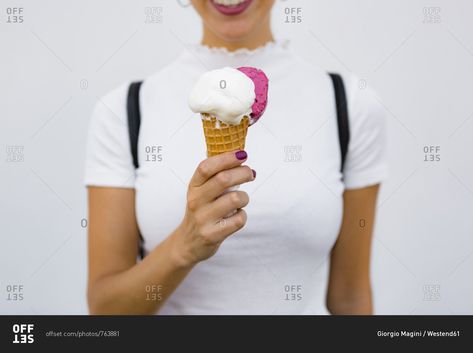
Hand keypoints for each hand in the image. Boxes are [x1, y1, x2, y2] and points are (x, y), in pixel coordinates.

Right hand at [172, 150, 254, 265]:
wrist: (187, 243)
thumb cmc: (201, 212)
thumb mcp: (201, 192)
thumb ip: (215, 176)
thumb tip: (240, 157)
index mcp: (193, 187)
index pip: (206, 167)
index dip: (226, 158)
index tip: (242, 154)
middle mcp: (196, 201)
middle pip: (223, 179)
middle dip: (243, 173)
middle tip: (251, 173)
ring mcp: (203, 218)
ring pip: (235, 199)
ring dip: (244, 197)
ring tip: (241, 200)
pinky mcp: (213, 234)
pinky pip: (239, 219)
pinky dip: (242, 215)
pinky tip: (236, 216)